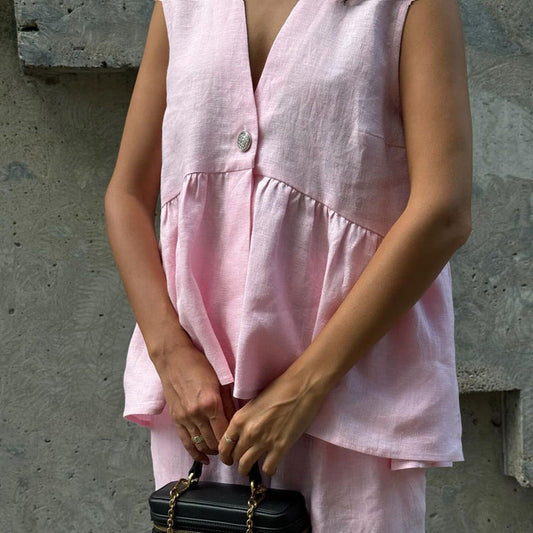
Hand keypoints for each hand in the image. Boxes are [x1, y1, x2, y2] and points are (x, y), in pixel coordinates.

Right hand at [151, 343, 236, 464]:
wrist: (173, 358)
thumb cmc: (199, 365)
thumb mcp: (221, 381)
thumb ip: (230, 403)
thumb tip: (237, 422)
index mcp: (211, 403)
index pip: (224, 434)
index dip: (233, 444)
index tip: (239, 447)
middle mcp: (197, 414)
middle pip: (213, 443)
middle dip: (223, 450)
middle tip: (232, 451)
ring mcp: (184, 418)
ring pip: (200, 445)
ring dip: (211, 451)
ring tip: (221, 452)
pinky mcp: (176, 419)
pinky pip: (185, 442)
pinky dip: (195, 452)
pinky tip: (203, 458)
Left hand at [217, 368, 326, 476]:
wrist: (301, 388)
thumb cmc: (280, 389)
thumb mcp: (255, 402)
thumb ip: (246, 419)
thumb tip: (243, 431)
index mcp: (240, 419)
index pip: (224, 444)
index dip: (225, 454)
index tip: (229, 457)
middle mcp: (248, 432)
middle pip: (234, 456)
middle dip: (237, 461)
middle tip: (242, 461)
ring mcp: (264, 441)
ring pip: (246, 466)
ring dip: (247, 469)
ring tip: (251, 468)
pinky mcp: (280, 448)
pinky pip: (268, 468)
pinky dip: (269, 469)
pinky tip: (272, 464)